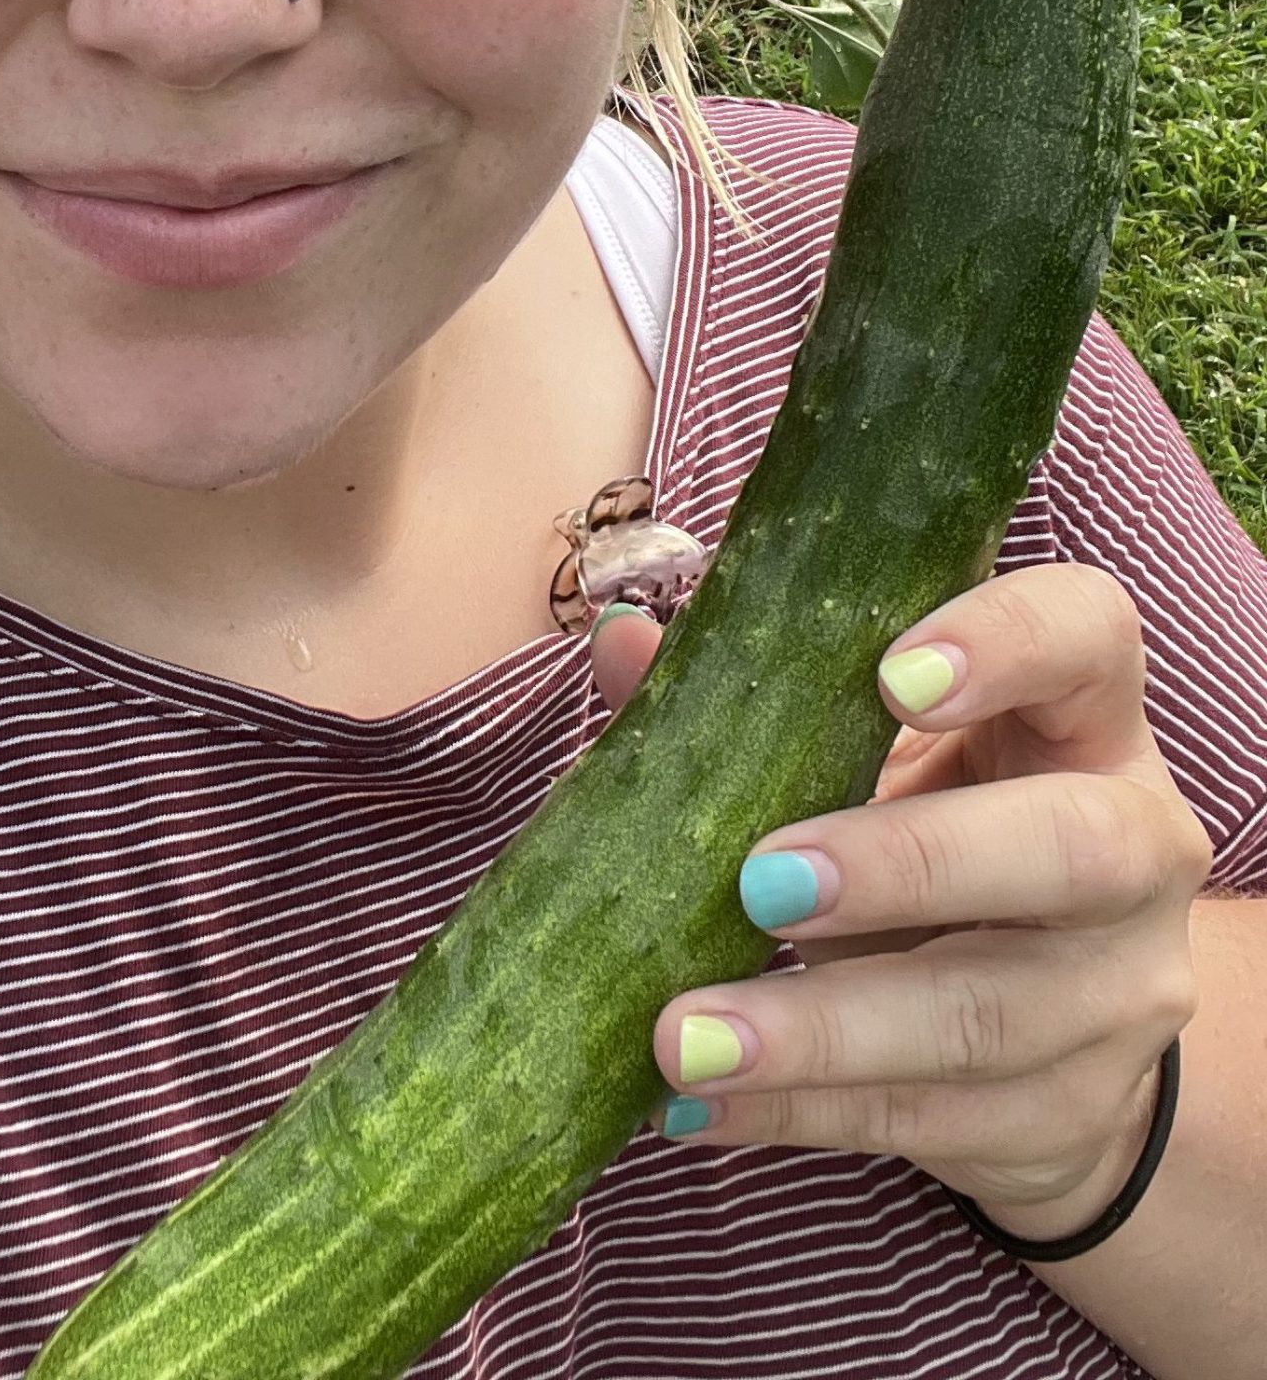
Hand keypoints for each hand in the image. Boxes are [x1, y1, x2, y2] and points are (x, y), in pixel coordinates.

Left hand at [589, 562, 1212, 1236]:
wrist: (1055, 1026)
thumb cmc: (936, 828)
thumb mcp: (869, 753)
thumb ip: (758, 696)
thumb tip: (621, 642)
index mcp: (1084, 716)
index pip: (1088, 635)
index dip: (1007, 643)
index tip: (889, 677)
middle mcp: (1134, 844)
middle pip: (1069, 845)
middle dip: (907, 864)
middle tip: (761, 884)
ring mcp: (1116, 991)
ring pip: (988, 1014)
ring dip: (821, 1030)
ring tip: (685, 1037)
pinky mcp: (1072, 1111)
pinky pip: (934, 1121)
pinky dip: (802, 1111)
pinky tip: (702, 1104)